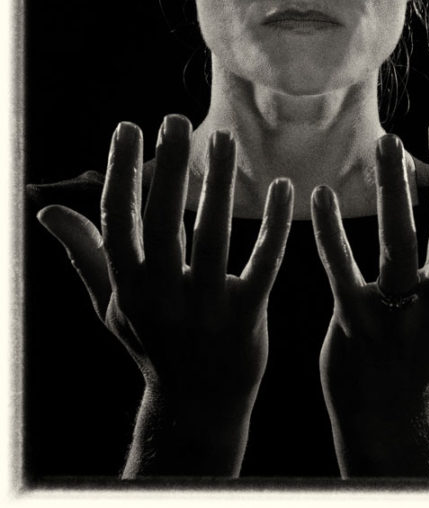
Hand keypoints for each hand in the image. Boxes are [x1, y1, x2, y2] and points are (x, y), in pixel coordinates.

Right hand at [37, 115, 293, 475]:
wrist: (197, 406)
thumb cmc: (152, 343)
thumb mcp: (111, 303)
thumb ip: (85, 253)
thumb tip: (47, 211)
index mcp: (127, 288)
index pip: (118, 221)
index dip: (121, 172)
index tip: (128, 128)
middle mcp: (162, 297)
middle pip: (163, 222)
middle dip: (168, 167)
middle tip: (176, 120)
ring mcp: (205, 310)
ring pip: (212, 236)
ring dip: (217, 184)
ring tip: (223, 140)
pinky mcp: (246, 318)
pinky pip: (263, 263)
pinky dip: (273, 224)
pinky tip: (282, 186)